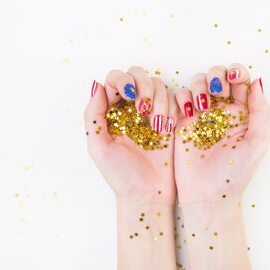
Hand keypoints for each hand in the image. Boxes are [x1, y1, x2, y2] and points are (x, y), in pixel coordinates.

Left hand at [84, 66, 178, 204]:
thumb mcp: (98, 148)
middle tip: (143, 109)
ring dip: (159, 100)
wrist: (149, 195)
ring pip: (159, 84)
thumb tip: (97, 86)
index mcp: (112, 111)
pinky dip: (172, 108)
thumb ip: (93, 116)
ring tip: (156, 126)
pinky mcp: (173, 119)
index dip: (122, 80)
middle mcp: (132, 108)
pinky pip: (176, 99)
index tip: (128, 97)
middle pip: (138, 74)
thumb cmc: (121, 176)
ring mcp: (153, 112)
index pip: (114, 79)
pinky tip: (166, 128)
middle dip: (143, 85)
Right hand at [173, 63, 269, 206]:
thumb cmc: (234, 174)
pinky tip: (188, 113)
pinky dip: (182, 98)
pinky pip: (178, 96)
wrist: (207, 195)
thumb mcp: (257, 143)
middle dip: (217, 75)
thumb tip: (257, 82)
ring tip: (202, 107)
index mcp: (242, 111)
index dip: (237, 72)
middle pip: (219, 74)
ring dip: (200, 85)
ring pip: (198, 81)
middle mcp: (222, 108)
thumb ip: (261, 112)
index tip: (234, 78)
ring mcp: (200, 113)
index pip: (241, 80)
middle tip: (217, 91)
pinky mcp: (181, 120)